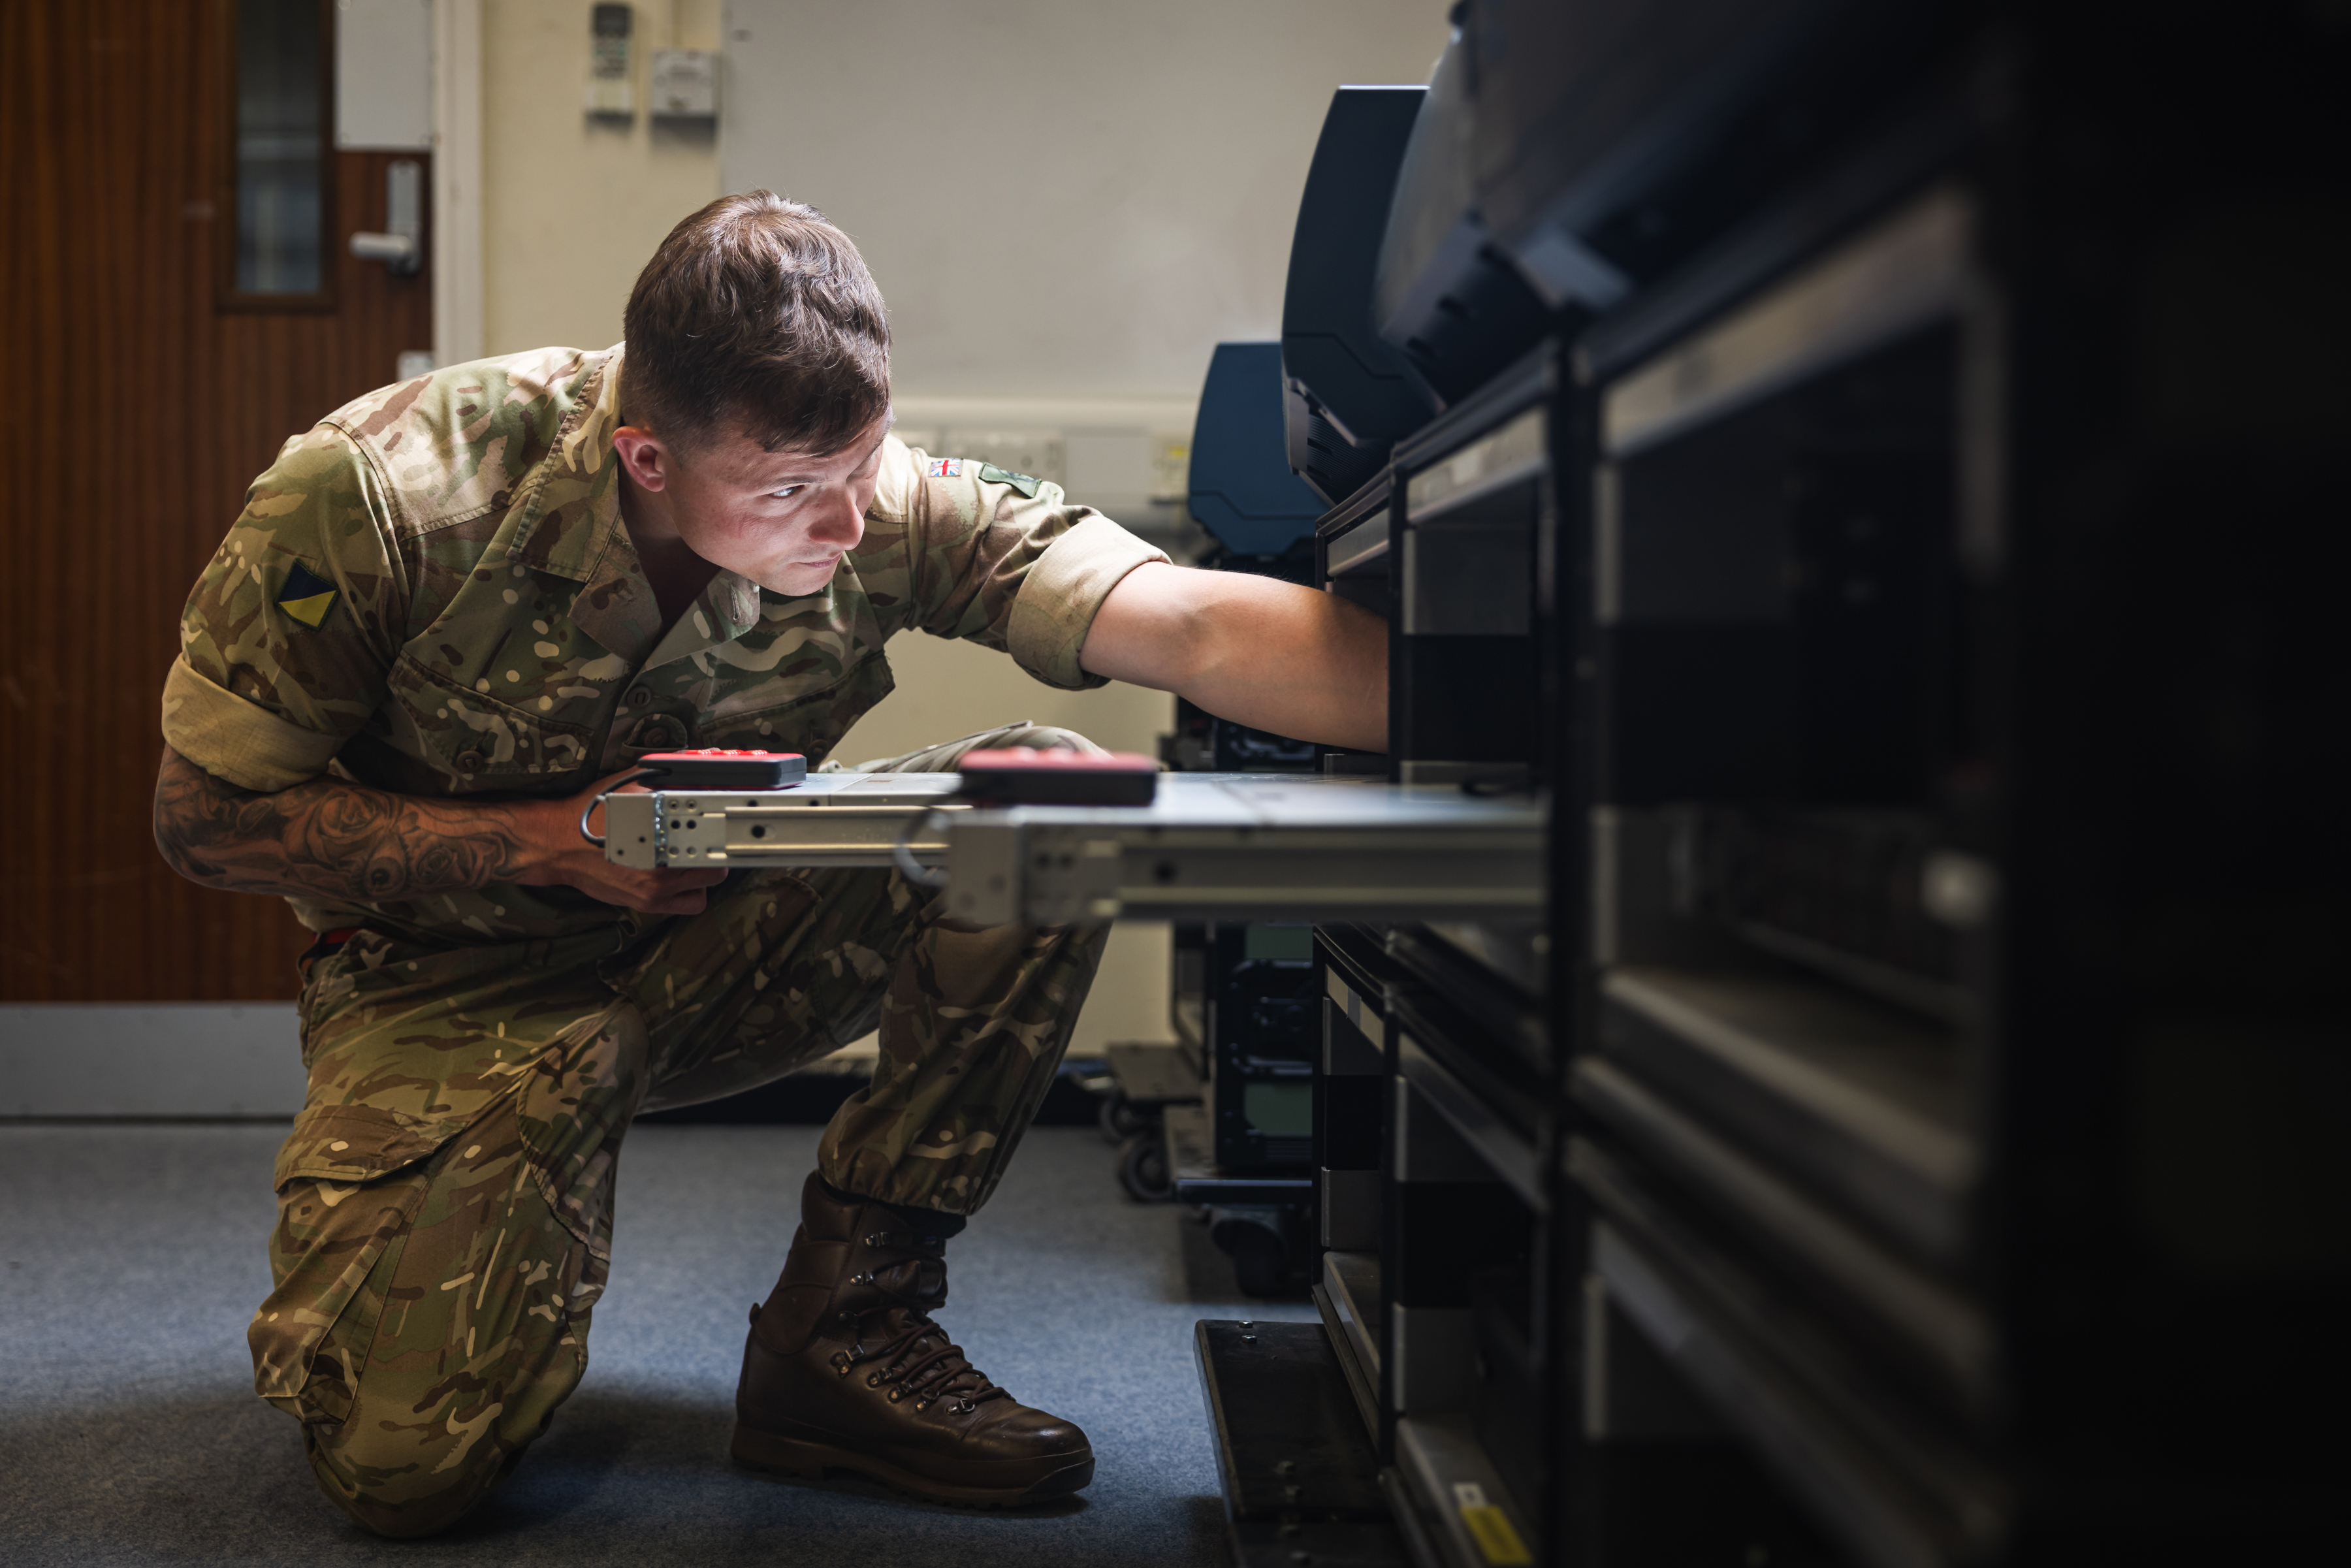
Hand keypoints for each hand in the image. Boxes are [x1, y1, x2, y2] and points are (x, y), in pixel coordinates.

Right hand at [510, 769, 727, 915]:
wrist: (558, 844)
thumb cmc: (592, 813)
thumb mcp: (632, 787)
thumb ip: (667, 781)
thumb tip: (695, 771)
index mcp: (659, 836)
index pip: (711, 838)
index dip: (723, 831)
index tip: (728, 826)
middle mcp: (660, 869)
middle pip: (716, 867)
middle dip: (714, 852)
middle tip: (706, 840)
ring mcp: (655, 890)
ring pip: (706, 887)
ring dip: (704, 874)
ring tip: (690, 858)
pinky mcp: (647, 904)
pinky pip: (688, 904)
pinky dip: (690, 893)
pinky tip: (679, 877)